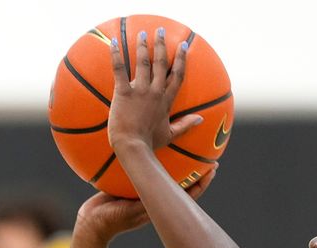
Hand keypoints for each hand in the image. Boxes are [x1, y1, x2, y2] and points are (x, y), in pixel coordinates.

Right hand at [75, 164, 217, 241]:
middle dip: (196, 172)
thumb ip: (142, 202)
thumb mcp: (129, 209)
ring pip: (167, 179)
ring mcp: (145, 196)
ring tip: (188, 151)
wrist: (92, 225)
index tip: (214, 169)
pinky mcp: (133, 191)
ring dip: (179, 168)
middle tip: (209, 159)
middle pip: (182, 185)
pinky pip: (147, 174)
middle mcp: (155, 200)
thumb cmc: (111, 220)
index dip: (202, 182)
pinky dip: (154, 165)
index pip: (187, 195)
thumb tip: (156, 193)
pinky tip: (152, 152)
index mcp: (159, 206)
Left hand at [107, 27, 201, 151]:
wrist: (133, 147)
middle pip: (161, 63)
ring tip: (142, 33)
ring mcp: (140, 91)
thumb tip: (200, 120)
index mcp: (166, 101)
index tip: (183, 45)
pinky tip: (115, 42)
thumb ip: (185, 125)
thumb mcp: (170, 134)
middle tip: (160, 30)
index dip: (181, 59)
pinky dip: (116, 54)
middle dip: (161, 45)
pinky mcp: (123, 93)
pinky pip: (119, 69)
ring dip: (143, 45)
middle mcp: (155, 92)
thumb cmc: (149, 143)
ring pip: (143, 62)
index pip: (177, 75)